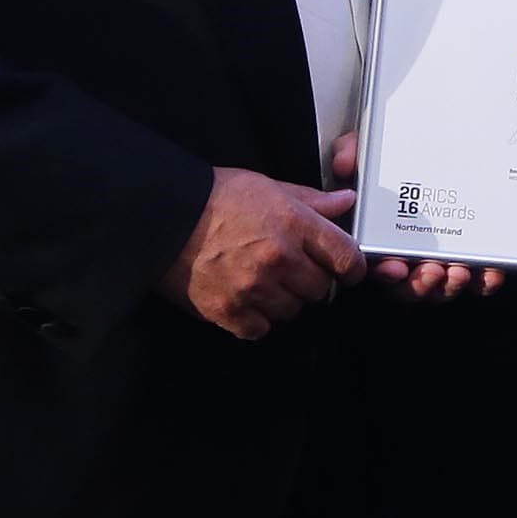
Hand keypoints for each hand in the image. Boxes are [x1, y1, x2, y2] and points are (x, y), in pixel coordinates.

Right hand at [166, 163, 359, 338]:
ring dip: (283, 300)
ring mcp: (254, 288)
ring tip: (261, 281)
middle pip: (321, 289)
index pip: (346, 258)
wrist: (164, 217)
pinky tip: (244, 300)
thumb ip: (312, 201)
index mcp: (294, 225)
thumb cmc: (217, 198)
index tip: (347, 271)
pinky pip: (260, 329)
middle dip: (311, 281)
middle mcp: (279, 259)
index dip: (352, 268)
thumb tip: (346, 202)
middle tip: (291, 270)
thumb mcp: (269, 188)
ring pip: (292, 311)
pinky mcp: (228, 311)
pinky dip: (255, 319)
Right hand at [326, 135, 502, 298]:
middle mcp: (410, 253)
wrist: (438, 149)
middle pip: (412, 284)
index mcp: (381, 237)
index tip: (394, 268)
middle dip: (422, 284)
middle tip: (433, 271)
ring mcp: (441, 257)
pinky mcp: (471, 255)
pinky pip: (478, 279)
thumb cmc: (398, 161)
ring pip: (443, 286)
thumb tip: (345, 163)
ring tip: (460, 271)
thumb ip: (352, 151)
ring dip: (451, 284)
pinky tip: (491, 272)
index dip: (385, 272)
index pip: (379, 264)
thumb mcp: (371, 150)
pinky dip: (484, 280)